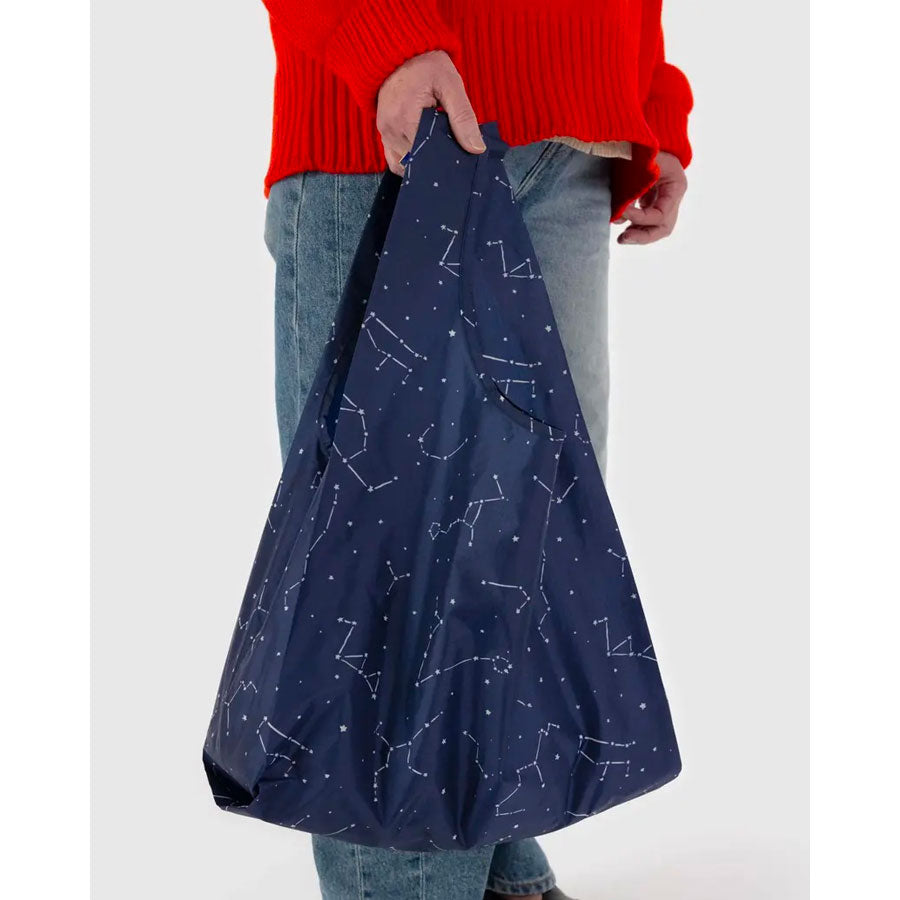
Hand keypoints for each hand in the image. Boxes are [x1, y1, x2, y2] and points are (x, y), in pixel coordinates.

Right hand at [376, 50, 485, 175]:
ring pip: (406, 164)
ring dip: (422, 162)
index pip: (428, 156)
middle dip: (435, 161)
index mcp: (406, 120)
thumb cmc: (425, 64)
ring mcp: (384, 134)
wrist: (399, 50)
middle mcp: (391, 131)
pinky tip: (424, 153)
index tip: (459, 156)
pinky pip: (395, 160)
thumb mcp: (450, 84)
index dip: (445, 160)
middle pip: (417, 162)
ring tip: (438, 149)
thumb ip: (463, 117)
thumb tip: (476, 149)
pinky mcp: (383, 134)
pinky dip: (410, 160)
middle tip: (452, 151)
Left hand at [615, 151, 686, 244]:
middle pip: (664, 228)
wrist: (647, 139)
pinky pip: (646, 223)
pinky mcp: (652, 203)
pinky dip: (635, 227)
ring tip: (622, 238)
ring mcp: (663, 202)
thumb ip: (635, 184)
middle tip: (623, 238)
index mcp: (676, 187)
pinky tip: (622, 228)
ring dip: (639, 236)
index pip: (660, 214)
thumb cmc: (646, 147)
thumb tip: (621, 212)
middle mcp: (672, 199)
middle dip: (643, 236)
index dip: (640, 217)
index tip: (623, 211)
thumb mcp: (645, 160)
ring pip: (656, 229)